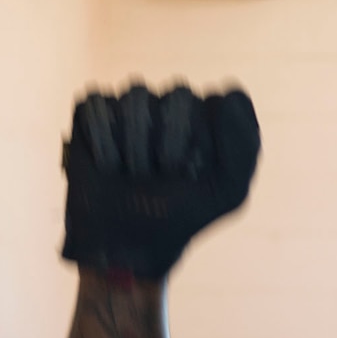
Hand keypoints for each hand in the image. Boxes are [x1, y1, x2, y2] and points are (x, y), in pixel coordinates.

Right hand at [61, 82, 259, 279]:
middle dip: (170, 146)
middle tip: (161, 178)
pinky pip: (97, 105)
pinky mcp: (91, 113)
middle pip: (178, 97)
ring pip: (137, 98)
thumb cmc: (178, 216)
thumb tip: (227, 92)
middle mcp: (171, 104)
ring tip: (132, 173)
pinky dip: (102, 141)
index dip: (205, 145)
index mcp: (209, 116)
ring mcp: (131, 105)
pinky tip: (106, 165)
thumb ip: (244, 145)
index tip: (194, 177)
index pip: (217, 104)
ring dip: (135, 146)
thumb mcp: (226, 192)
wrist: (125, 245)